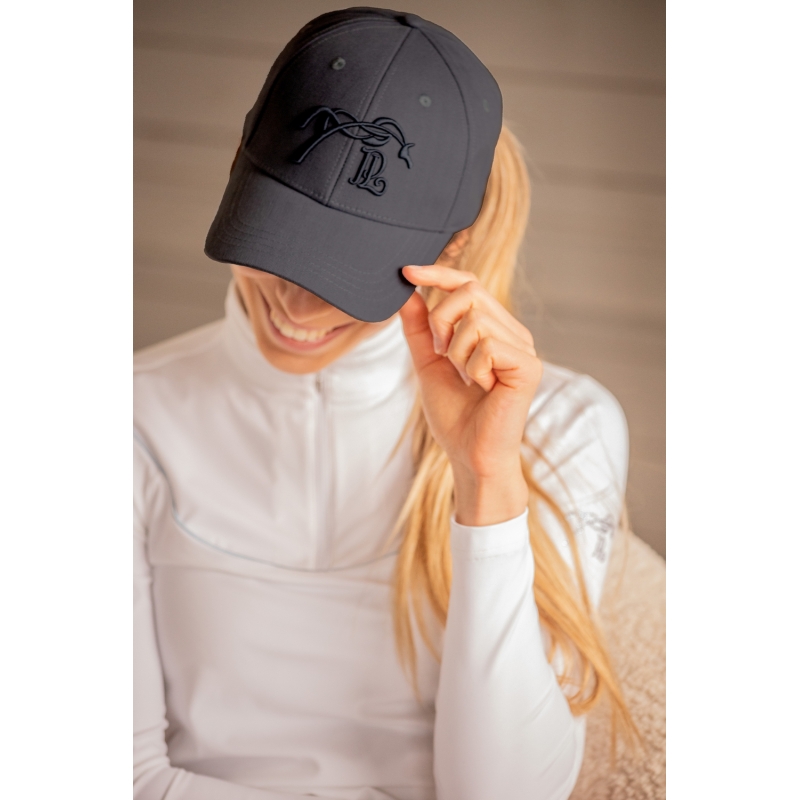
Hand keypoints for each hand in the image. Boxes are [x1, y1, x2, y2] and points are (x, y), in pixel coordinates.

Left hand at [398, 265, 542, 526]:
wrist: (470, 455)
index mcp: (495, 330)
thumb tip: (408, 294)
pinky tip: (482, 388)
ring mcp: (525, 349)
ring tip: (466, 379)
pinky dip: (472, 368)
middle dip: (441, 321)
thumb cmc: (455, 416)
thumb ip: (419, 330)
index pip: (469, 284)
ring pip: (475, 319)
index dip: (438, 273)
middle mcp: (514, 333)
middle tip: (442, 356)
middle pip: (470, 291)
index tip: (406, 270)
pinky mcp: (528, 366)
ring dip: (456, 353)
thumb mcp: (428, 364)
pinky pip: (487, 344)